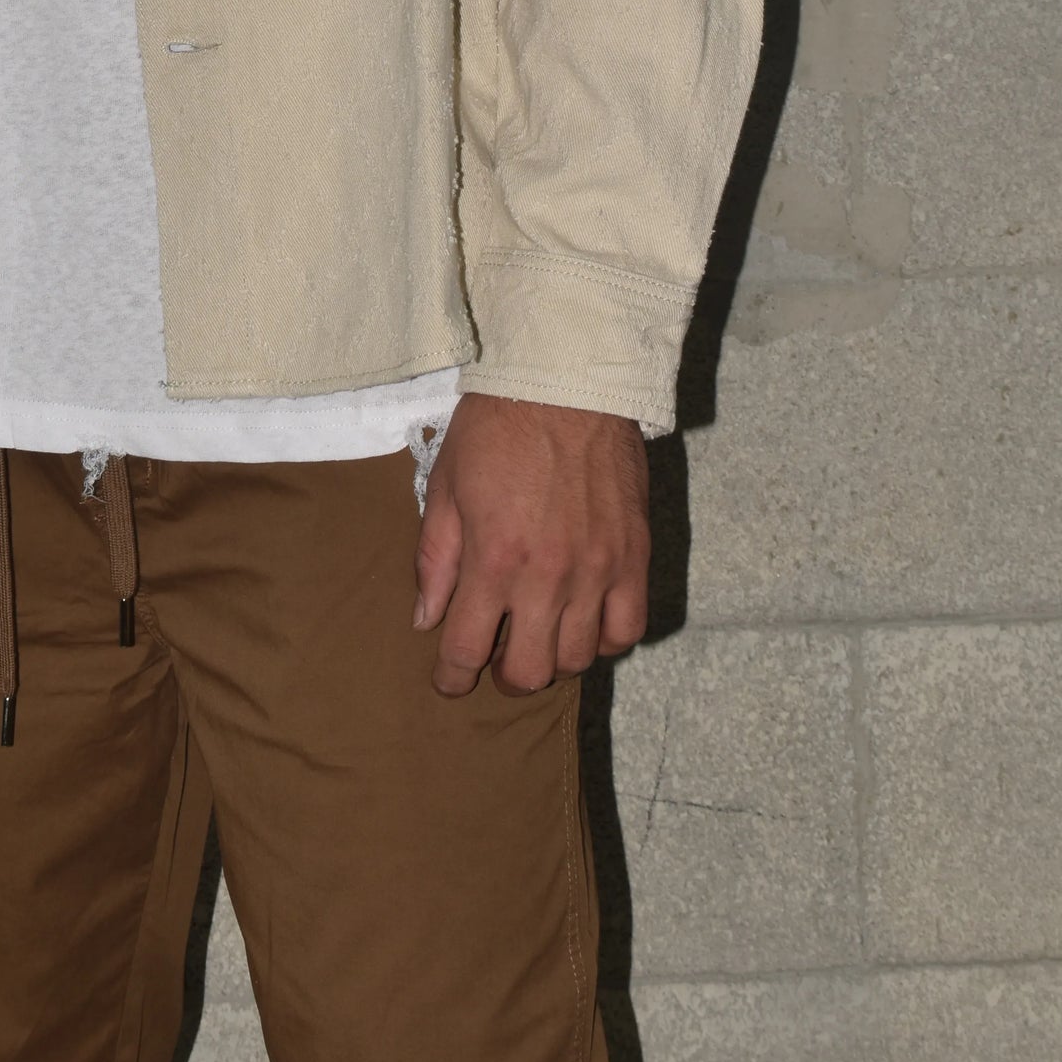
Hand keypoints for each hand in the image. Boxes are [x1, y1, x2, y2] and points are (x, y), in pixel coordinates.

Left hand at [414, 395, 647, 695]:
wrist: (566, 380)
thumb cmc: (497, 426)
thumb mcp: (446, 485)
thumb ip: (436, 559)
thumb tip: (426, 620)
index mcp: (494, 559)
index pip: (467, 649)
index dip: (452, 677)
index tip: (448, 681)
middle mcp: (549, 576)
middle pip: (530, 671)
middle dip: (505, 677)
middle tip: (497, 660)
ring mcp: (598, 569)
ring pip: (579, 658)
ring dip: (553, 658)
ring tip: (541, 636)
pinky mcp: (635, 555)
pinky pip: (628, 629)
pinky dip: (604, 639)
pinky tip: (586, 623)